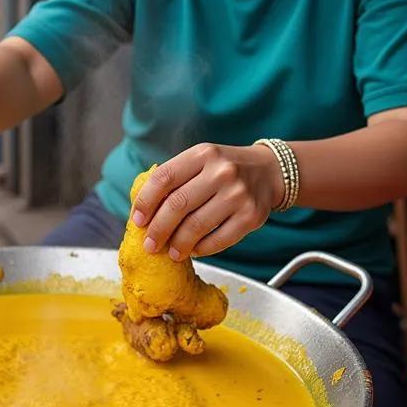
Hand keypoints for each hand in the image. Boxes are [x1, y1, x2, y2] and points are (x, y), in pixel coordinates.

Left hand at [130, 143, 284, 260]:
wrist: (269, 171)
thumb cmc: (225, 169)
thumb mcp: (201, 160)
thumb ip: (175, 178)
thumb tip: (144, 212)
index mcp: (203, 154)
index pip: (164, 178)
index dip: (146, 201)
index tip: (137, 221)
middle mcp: (221, 171)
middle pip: (177, 205)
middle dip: (158, 229)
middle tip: (150, 245)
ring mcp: (238, 194)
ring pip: (196, 226)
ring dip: (178, 244)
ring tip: (171, 253)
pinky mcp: (251, 216)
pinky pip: (219, 240)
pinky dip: (202, 249)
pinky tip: (194, 250)